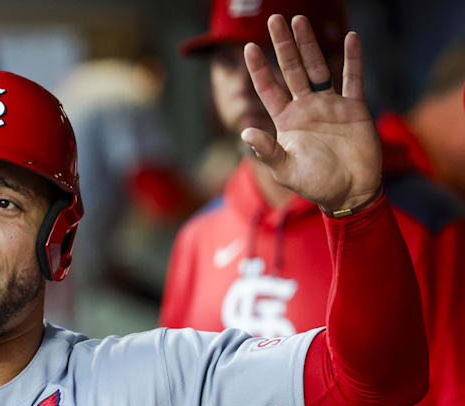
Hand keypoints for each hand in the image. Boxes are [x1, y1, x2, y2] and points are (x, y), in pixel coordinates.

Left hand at [242, 15, 381, 212]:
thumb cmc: (315, 184)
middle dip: (283, 45)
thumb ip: (267, 151)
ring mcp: (330, 105)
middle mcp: (305, 107)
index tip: (250, 47)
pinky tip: (352, 37)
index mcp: (286, 120)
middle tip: (275, 19)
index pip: (268, 88)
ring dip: (310, 45)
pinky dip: (353, 59)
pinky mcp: (354, 108)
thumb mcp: (285, 170)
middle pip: (291, 70)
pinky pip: (353, 78)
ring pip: (318, 67)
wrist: (350, 192)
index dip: (259, 69)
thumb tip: (245, 134)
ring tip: (301, 20)